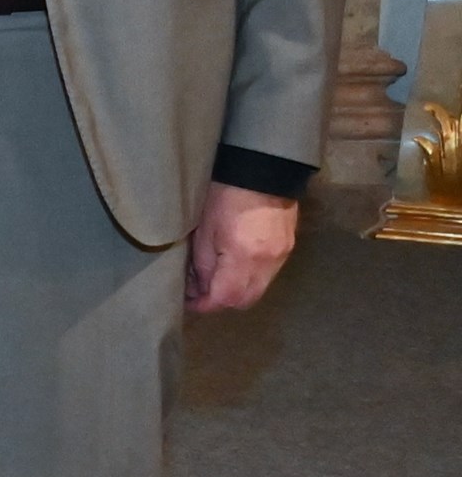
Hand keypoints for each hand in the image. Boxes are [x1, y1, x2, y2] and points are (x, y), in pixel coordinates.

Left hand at [184, 182, 299, 313]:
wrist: (262, 171)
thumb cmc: (224, 196)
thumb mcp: (204, 230)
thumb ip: (202, 264)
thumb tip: (198, 287)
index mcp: (244, 257)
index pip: (225, 297)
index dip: (205, 304)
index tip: (188, 303)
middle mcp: (268, 262)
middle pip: (245, 300)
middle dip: (221, 302)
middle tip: (200, 293)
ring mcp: (282, 256)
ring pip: (258, 289)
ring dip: (237, 291)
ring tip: (215, 279)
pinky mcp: (288, 248)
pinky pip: (268, 275)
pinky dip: (250, 278)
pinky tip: (234, 266)